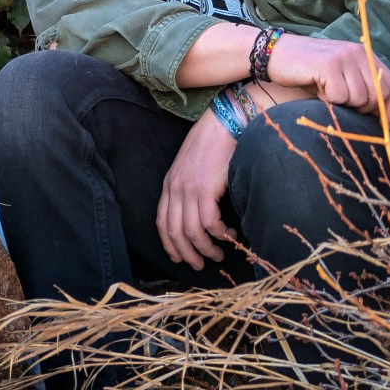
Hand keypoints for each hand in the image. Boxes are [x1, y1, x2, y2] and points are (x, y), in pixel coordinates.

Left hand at [156, 108, 237, 270]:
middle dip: (187, 254)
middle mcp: (175, 189)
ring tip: (218, 254)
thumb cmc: (211, 144)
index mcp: (169, 184)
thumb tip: (198, 215)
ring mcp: (189, 189)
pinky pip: (209, 223)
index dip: (170, 244)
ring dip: (205, 249)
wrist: (223, 124)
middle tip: (201, 265)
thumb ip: (188, 188)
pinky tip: (228, 234)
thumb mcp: (191, 167)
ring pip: (192, 232)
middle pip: (174, 233)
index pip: (162, 223)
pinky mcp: (205, 189)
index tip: (180, 258)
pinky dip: (218, 234)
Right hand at [268, 35, 389, 125]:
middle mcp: (358, 53)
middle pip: (378, 95)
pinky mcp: (328, 65)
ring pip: (358, 99)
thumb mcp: (339, 75)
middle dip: (364, 110)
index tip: (384, 127)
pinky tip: (318, 91)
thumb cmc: (308, 70)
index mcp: (364, 54)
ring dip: (343, 105)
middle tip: (344, 107)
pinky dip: (328, 101)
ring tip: (327, 94)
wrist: (276, 53)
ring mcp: (343, 58)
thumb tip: (380, 117)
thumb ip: (360, 86)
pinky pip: (339, 97)